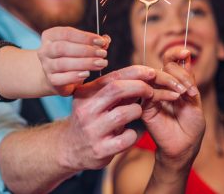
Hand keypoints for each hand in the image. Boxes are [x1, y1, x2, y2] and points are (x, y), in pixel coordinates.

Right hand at [38, 26, 110, 95]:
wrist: (56, 76)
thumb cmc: (71, 57)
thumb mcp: (81, 46)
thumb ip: (93, 42)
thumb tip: (106, 40)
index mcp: (51, 36)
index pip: (67, 33)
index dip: (85, 37)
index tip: (101, 41)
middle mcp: (45, 50)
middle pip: (63, 48)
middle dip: (85, 50)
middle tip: (102, 53)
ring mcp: (46, 66)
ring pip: (63, 63)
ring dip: (84, 63)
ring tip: (100, 63)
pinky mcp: (51, 80)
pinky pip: (61, 78)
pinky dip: (75, 76)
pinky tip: (87, 74)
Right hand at [57, 64, 187, 171]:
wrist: (71, 149)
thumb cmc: (92, 118)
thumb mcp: (96, 100)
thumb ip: (116, 89)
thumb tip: (144, 75)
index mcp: (86, 93)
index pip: (113, 76)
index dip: (136, 72)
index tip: (152, 72)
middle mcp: (86, 110)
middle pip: (117, 89)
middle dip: (139, 87)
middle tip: (151, 91)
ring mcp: (92, 130)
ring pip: (123, 113)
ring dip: (137, 111)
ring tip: (136, 113)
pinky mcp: (100, 150)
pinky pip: (127, 138)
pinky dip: (134, 134)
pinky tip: (130, 133)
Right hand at [142, 48, 204, 167]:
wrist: (185, 146)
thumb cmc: (191, 125)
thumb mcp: (194, 99)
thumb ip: (188, 79)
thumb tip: (186, 55)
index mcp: (172, 82)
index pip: (169, 61)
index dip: (175, 53)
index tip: (186, 52)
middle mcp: (160, 86)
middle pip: (164, 67)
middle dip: (179, 74)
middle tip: (190, 89)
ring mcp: (151, 95)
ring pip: (155, 77)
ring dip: (172, 81)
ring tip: (185, 94)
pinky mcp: (145, 107)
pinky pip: (151, 92)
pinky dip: (164, 92)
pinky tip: (175, 99)